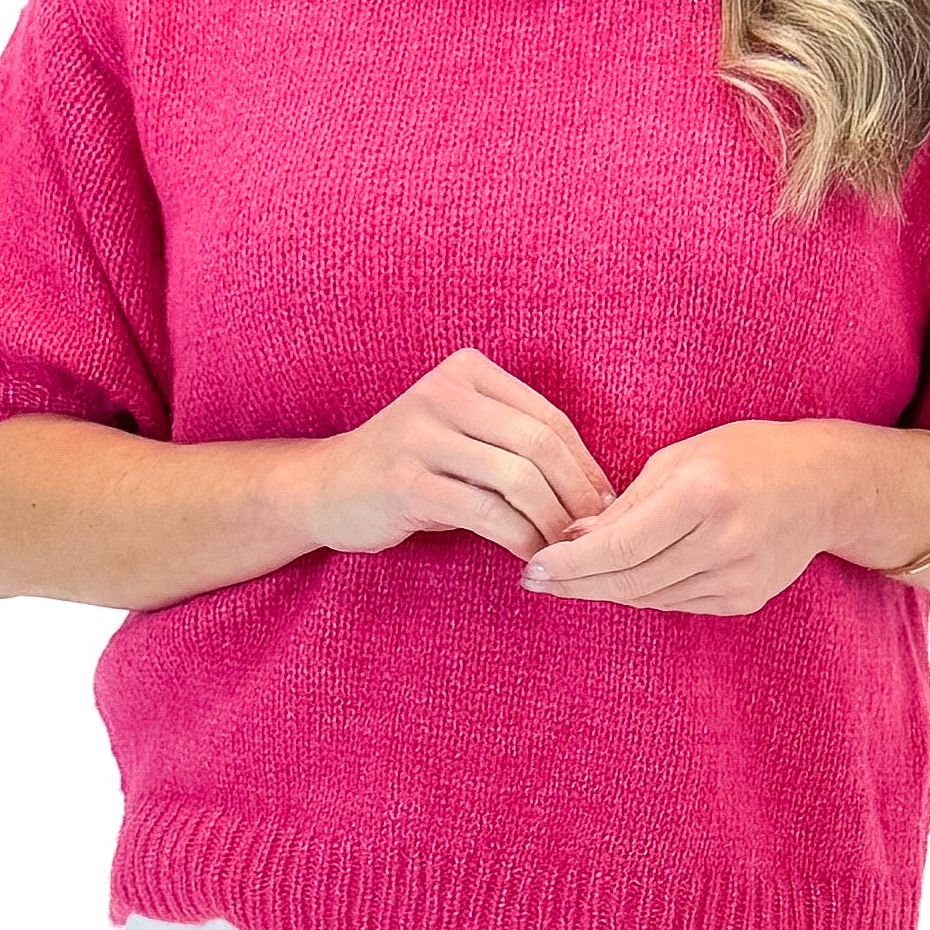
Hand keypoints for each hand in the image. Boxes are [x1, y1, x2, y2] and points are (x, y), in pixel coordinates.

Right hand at [293, 347, 614, 562]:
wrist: (326, 488)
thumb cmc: (412, 469)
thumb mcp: (464, 438)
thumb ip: (516, 446)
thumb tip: (597, 489)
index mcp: (466, 371)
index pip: (548, 418)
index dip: (586, 467)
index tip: (604, 506)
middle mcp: (443, 392)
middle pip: (539, 444)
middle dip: (576, 496)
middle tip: (592, 535)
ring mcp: (421, 435)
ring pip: (517, 478)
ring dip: (551, 523)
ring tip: (564, 551)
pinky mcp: (406, 482)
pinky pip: (485, 512)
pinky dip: (518, 539)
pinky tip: (529, 558)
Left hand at [522, 420, 901, 614]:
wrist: (825, 486)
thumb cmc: (747, 456)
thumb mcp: (681, 458)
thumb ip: (626, 502)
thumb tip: (572, 537)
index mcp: (704, 495)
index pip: (618, 546)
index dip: (570, 562)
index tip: (535, 567)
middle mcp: (724, 542)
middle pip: (628, 580)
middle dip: (576, 584)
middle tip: (537, 581)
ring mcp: (738, 578)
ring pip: (648, 598)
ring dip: (603, 592)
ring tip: (568, 581)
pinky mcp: (745, 600)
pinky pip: (675, 604)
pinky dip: (640, 594)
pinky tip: (617, 582)